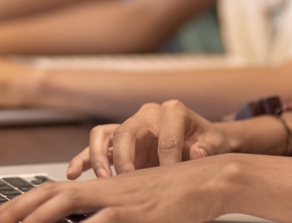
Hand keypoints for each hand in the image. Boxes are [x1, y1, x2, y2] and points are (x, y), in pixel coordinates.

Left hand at [0, 157, 227, 222]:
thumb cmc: (175, 194)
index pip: (51, 191)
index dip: (21, 204)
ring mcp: (119, 198)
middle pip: (49, 194)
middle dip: (16, 210)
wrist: (211, 177)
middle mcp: (104, 187)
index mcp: (101, 185)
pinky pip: (104, 220)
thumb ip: (105, 212)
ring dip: (37, 218)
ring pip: (68, 203)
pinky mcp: (138, 211)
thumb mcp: (134, 203)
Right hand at [69, 100, 236, 178]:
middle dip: (126, 158)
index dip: (168, 160)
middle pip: (127, 131)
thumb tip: (198, 152)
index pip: (166, 135)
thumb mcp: (217, 144)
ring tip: (102, 178)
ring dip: (98, 156)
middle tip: (129, 180)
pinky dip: (83, 159)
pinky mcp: (118, 143)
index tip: (170, 180)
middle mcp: (146, 115)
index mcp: (172, 111)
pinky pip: (96, 147)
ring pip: (103, 134)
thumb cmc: (208, 142)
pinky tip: (74, 173)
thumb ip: (210, 147)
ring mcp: (130, 128)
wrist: (202, 142)